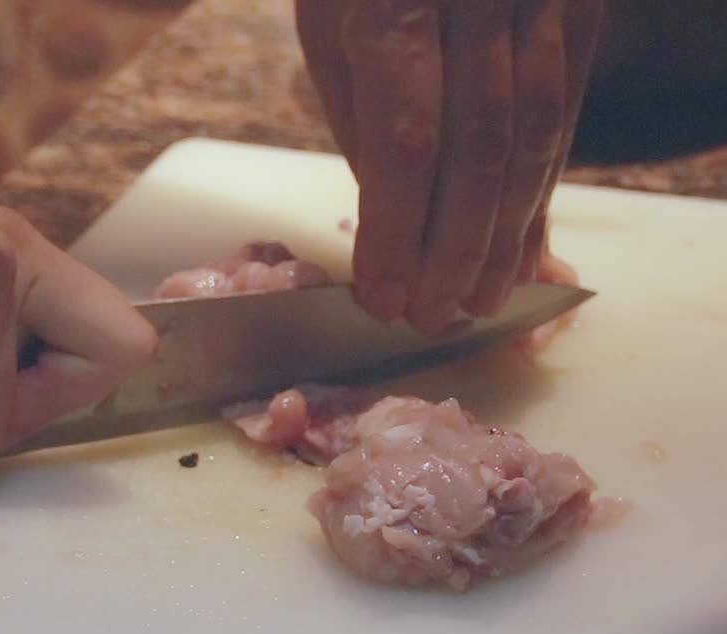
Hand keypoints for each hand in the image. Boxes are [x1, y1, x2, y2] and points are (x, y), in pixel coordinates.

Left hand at [294, 0, 605, 332]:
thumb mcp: (333, 34)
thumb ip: (369, 124)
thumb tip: (400, 231)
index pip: (408, 142)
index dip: (400, 233)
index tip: (385, 299)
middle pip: (482, 150)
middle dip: (456, 250)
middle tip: (435, 320)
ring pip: (534, 138)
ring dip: (507, 235)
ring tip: (479, 303)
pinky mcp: (582, 10)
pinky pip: (563, 116)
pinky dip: (540, 190)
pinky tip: (521, 249)